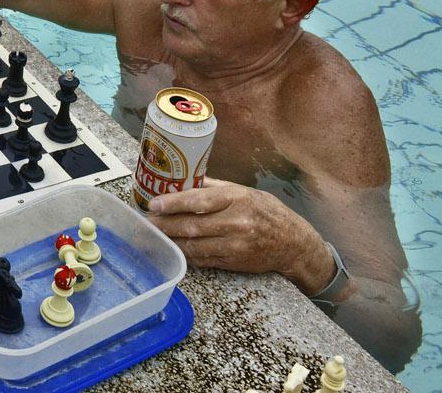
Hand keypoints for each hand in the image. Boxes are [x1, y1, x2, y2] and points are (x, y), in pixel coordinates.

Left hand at [146, 179, 328, 282]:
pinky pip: (203, 259)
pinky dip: (185, 254)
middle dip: (164, 224)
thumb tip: (183, 179)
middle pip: (192, 225)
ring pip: (194, 245)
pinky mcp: (233, 262)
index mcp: (236, 199)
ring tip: (154, 234)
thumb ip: (214, 187)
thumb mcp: (244, 191)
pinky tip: (173, 248)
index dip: (173, 202)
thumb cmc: (267, 212)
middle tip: (147, 221)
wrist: (295, 244)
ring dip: (170, 241)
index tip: (153, 203)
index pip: (199, 200)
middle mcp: (236, 222)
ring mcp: (235, 245)